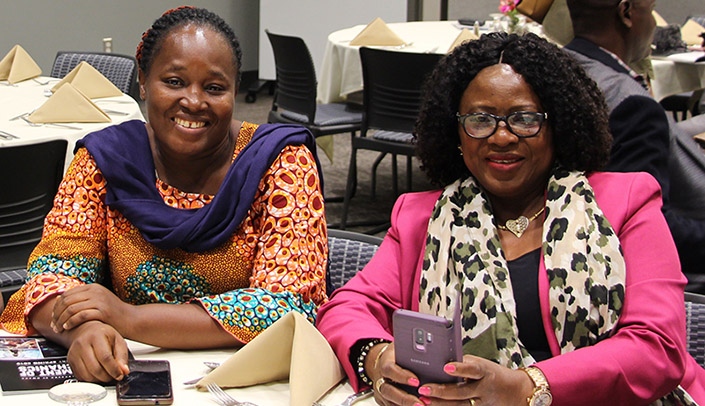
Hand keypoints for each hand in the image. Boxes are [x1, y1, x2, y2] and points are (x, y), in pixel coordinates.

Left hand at [51, 284, 132, 334]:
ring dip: (61, 320)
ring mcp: (99, 300)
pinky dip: (71, 322)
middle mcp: (95, 291)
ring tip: (59, 329)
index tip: (53, 316)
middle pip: (67, 301)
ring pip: (71, 308)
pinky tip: (68, 327)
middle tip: (53, 325)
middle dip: (57, 314)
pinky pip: (80, 315)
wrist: (132, 319)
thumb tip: (60, 300)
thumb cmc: (114, 314)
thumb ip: (83, 299)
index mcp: (93, 287)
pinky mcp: (103, 311)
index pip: (67, 294)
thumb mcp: (99, 301)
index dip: (57, 306)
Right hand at [65, 320, 129, 382]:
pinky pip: (81, 377)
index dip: (114, 369)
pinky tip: (98, 374)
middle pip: (95, 368)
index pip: (105, 357)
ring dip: (99, 379)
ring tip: (107, 375)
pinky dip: (91, 379)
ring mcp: (74, 353)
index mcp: (96, 336)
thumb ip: (122, 356)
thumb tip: (124, 371)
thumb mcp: (118, 341)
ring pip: (87, 375)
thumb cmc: (104, 335)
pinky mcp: (70, 361)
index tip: (120, 375)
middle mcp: (82, 344)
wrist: (87, 331)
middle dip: (107, 376)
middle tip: (114, 376)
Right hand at [364, 342, 424, 405]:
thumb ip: (412, 349)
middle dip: (404, 399)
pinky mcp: (383, 401)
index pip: (390, 369)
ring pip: (389, 402)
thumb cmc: (397, 355)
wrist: (383, 363)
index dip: (401, 376)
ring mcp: (380, 392)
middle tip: (419, 403)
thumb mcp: (402, 347)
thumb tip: (429, 349)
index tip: (416, 381)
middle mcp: (380, 379)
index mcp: (384, 363)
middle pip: (389, 390)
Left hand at [416, 354, 533, 404]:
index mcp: (485, 372)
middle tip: (423, 388)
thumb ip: (463, 364)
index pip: (472, 369)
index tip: (446, 367)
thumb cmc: (492, 374)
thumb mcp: (482, 364)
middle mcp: (483, 389)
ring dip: (439, 404)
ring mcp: (481, 404)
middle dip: (440, 391)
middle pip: (460, 392)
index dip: (460, 369)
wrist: (516, 392)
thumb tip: (439, 360)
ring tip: (423, 400)